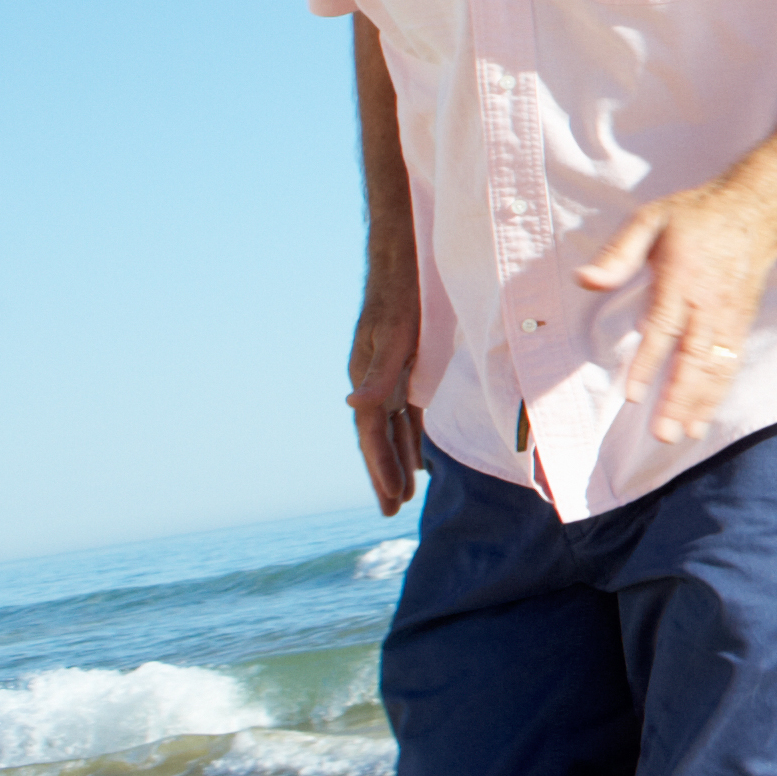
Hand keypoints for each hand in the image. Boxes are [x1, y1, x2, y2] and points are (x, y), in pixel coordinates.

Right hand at [346, 275, 422, 516]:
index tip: (391, 500)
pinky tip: (423, 454)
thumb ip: (376, 372)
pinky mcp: (406, 369)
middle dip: (385, 474)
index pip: (373, 435)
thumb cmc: (399, 296)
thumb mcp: (393, 334)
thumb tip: (353, 406)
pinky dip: (413, 436)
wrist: (405, 263)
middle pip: (378, 439)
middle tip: (391, 512)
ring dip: (399, 460)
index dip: (381, 467)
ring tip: (404, 493)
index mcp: (367, 380)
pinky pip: (408, 413)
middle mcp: (374, 384)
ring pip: (394, 430)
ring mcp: (389, 378)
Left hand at [575, 179, 776, 443]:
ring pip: (716, 367)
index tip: (633, 395)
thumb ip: (619, 253)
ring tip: (684, 435)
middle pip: (694, 359)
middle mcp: (709, 303)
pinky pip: (730, 363)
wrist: (758, 210)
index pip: (663, 328)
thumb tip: (585, 280)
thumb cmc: (697, 216)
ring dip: (701, 404)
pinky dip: (719, 392)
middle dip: (679, 399)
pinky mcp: (741, 322)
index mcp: (683, 278)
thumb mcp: (651, 220)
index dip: (648, 363)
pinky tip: (705, 415)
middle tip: (663, 434)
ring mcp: (729, 316)